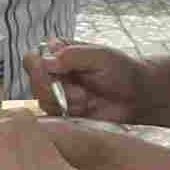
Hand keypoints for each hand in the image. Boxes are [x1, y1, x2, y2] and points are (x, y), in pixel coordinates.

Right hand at [24, 40, 146, 123]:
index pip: (32, 59)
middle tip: (81, 92)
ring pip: (42, 101)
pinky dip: (70, 113)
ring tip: (87, 99)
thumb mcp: (100, 56)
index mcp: (58, 53)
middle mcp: (53, 73)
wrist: (138, 96)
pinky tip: (86, 108)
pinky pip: (53, 117)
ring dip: (66, 103)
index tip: (60, 72)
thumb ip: (72, 55)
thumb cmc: (122, 70)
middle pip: (34, 83)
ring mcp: (57, 94)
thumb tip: (46, 60)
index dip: (40, 68)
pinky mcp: (63, 113)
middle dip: (56, 90)